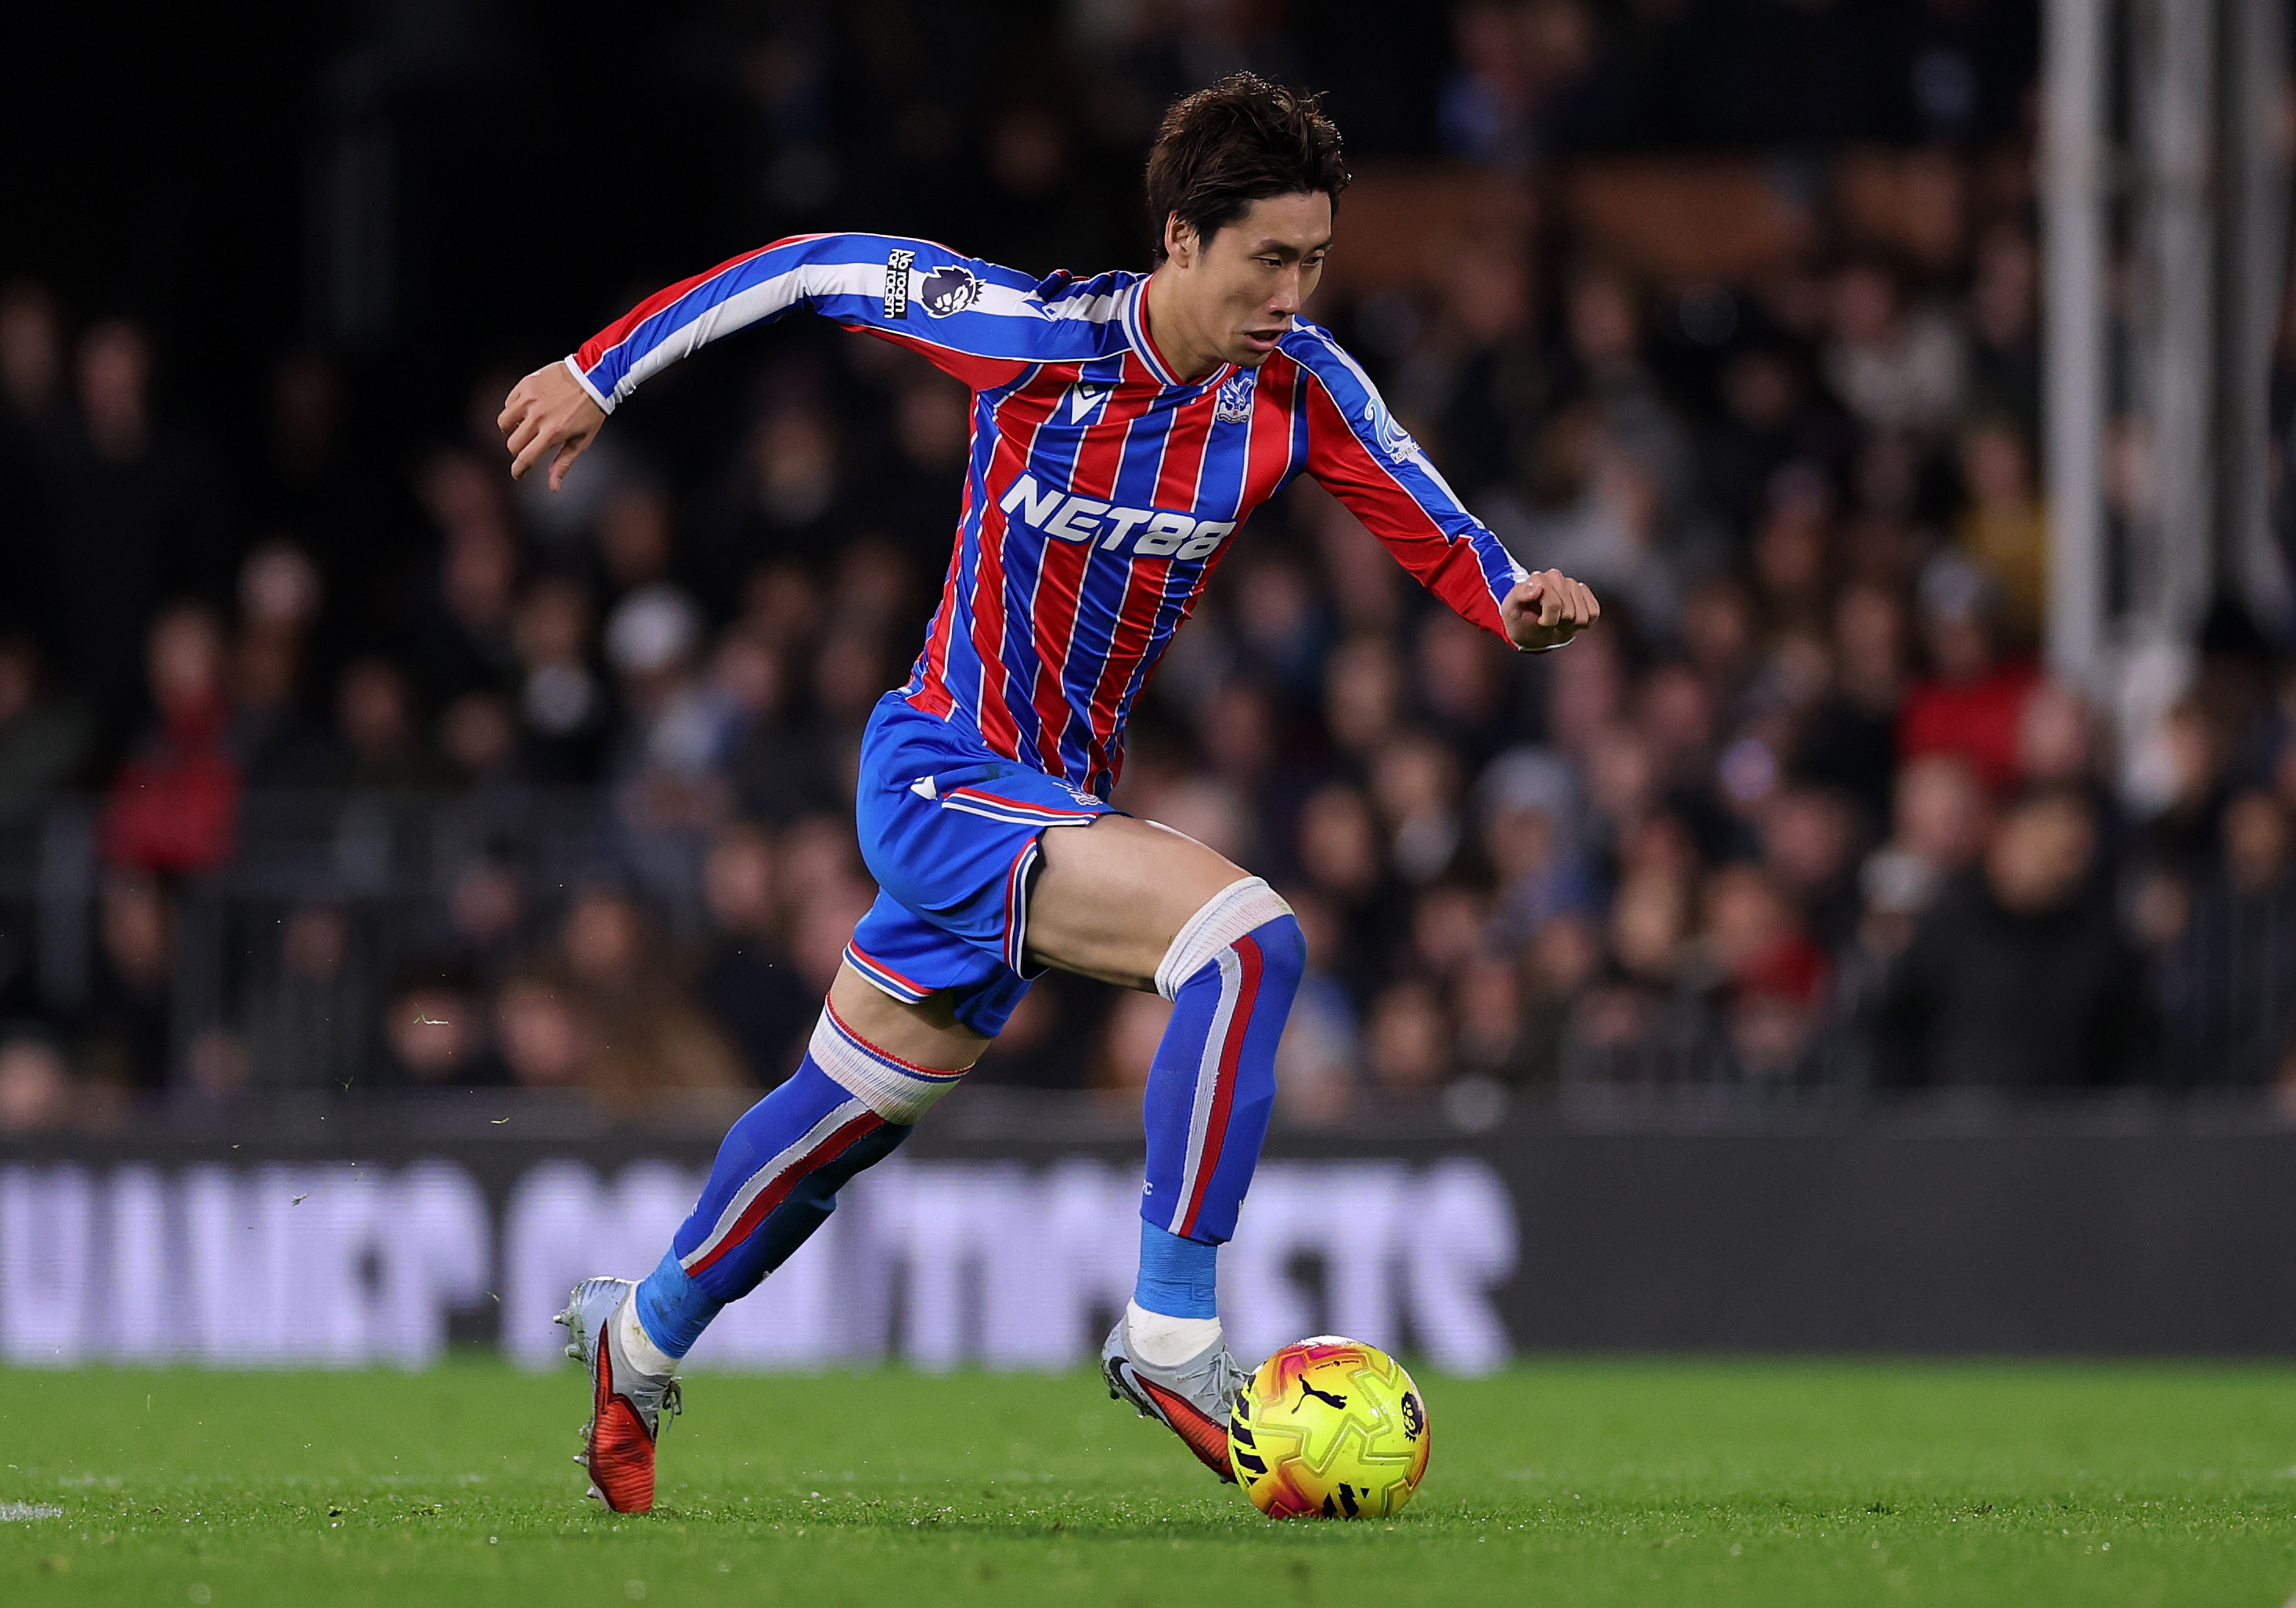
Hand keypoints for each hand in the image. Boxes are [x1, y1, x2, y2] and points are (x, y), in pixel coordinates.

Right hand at [498, 361, 605, 490]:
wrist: (594, 376)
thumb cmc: (591, 411)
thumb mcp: (582, 440)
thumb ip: (564, 463)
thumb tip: (553, 487)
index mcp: (553, 433)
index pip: (525, 458)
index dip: (518, 470)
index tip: (518, 473)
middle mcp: (538, 416)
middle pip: (512, 443)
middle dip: (517, 450)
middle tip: (527, 447)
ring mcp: (530, 399)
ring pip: (503, 423)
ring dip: (511, 430)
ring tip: (524, 427)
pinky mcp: (526, 384)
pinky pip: (508, 403)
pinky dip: (514, 410)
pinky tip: (527, 410)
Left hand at [1499, 568, 1599, 651]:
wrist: (1529, 631)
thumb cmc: (1520, 620)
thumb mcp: (1510, 609)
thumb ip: (1519, 594)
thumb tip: (1537, 585)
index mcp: (1538, 578)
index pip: (1554, 603)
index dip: (1547, 618)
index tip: (1538, 620)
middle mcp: (1557, 578)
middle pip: (1568, 610)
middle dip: (1557, 621)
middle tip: (1547, 622)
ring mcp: (1573, 586)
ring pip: (1582, 614)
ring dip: (1569, 624)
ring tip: (1557, 621)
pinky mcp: (1586, 596)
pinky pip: (1593, 612)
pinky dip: (1583, 623)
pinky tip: (1570, 621)